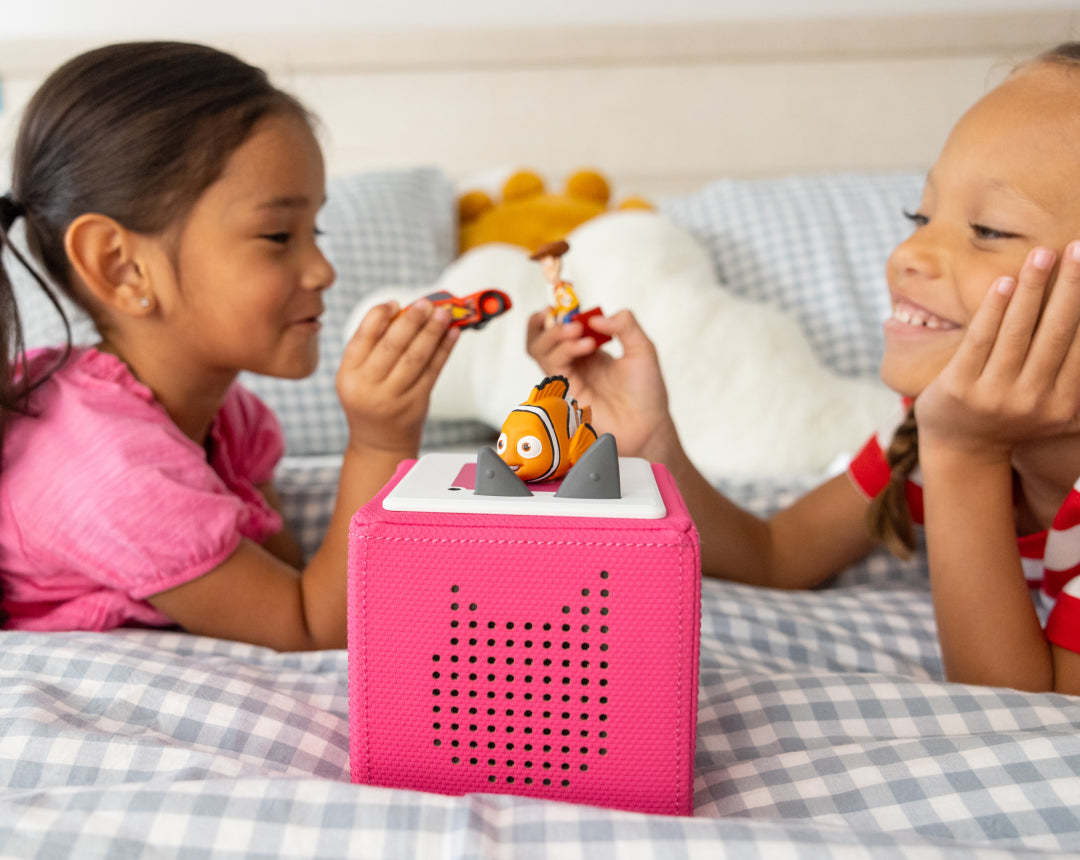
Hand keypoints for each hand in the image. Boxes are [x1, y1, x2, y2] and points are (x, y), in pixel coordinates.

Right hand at [337, 299, 458, 454]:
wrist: (378, 442)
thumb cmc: (368, 399)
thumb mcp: (356, 375)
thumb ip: (371, 346)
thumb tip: (401, 310)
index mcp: (348, 374)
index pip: (362, 337)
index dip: (379, 316)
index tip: (395, 302)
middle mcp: (368, 386)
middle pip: (392, 346)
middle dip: (412, 320)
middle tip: (426, 303)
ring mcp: (394, 397)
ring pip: (416, 357)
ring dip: (432, 331)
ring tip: (444, 313)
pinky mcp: (416, 403)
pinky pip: (433, 370)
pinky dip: (444, 349)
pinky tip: (452, 333)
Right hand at [525, 308, 674, 459]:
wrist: (648, 425)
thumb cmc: (646, 393)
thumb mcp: (642, 348)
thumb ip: (625, 325)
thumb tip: (597, 318)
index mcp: (588, 352)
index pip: (562, 326)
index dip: (562, 310)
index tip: (570, 298)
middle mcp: (574, 364)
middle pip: (540, 337)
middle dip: (547, 321)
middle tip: (565, 315)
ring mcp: (568, 378)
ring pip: (539, 349)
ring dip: (555, 334)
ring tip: (578, 330)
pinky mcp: (566, 393)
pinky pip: (553, 366)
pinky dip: (566, 350)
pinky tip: (588, 345)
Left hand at [915, 242, 1079, 462]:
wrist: (961, 450)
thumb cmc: (1013, 417)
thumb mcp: (1053, 407)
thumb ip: (1074, 377)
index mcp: (1062, 404)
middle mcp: (1031, 400)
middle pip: (1057, 332)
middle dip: (1072, 286)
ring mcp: (992, 394)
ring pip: (1017, 331)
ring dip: (1032, 288)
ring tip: (1043, 253)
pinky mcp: (958, 386)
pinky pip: (979, 339)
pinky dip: (993, 309)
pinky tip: (1005, 281)